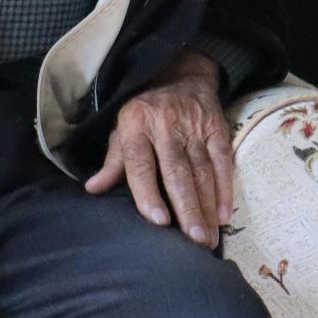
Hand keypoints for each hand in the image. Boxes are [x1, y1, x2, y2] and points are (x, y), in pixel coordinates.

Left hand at [83, 49, 235, 247]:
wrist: (180, 76)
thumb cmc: (145, 113)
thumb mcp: (122, 130)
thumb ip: (113, 162)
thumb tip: (92, 189)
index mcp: (136, 126)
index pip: (141, 165)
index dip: (149, 194)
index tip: (159, 222)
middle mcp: (166, 126)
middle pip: (177, 172)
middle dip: (187, 209)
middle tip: (194, 241)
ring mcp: (194, 127)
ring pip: (202, 171)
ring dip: (207, 207)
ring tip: (208, 239)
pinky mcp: (217, 128)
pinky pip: (223, 162)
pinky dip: (225, 190)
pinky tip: (224, 216)